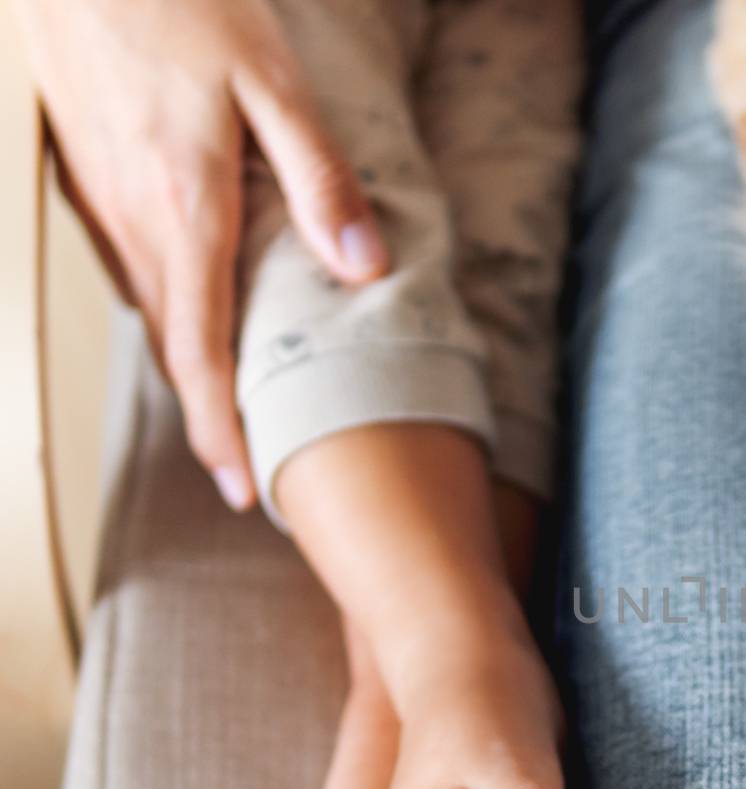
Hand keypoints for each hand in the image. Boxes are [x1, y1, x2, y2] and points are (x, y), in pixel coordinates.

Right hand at [14, 0, 389, 510]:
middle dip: (208, 419)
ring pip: (147, 315)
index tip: (242, 488)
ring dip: (186, 373)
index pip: (200, 348)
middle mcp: (134, 220)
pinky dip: (164, 317)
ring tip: (230, 418)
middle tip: (246, 474)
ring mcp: (101, 203)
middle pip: (172, 348)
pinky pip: (130, 273)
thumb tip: (362, 265)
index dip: (220, 428)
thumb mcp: (273, 82)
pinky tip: (194, 326)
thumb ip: (319, 177)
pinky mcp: (88, 183)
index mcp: (186, 207)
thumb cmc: (183, 3)